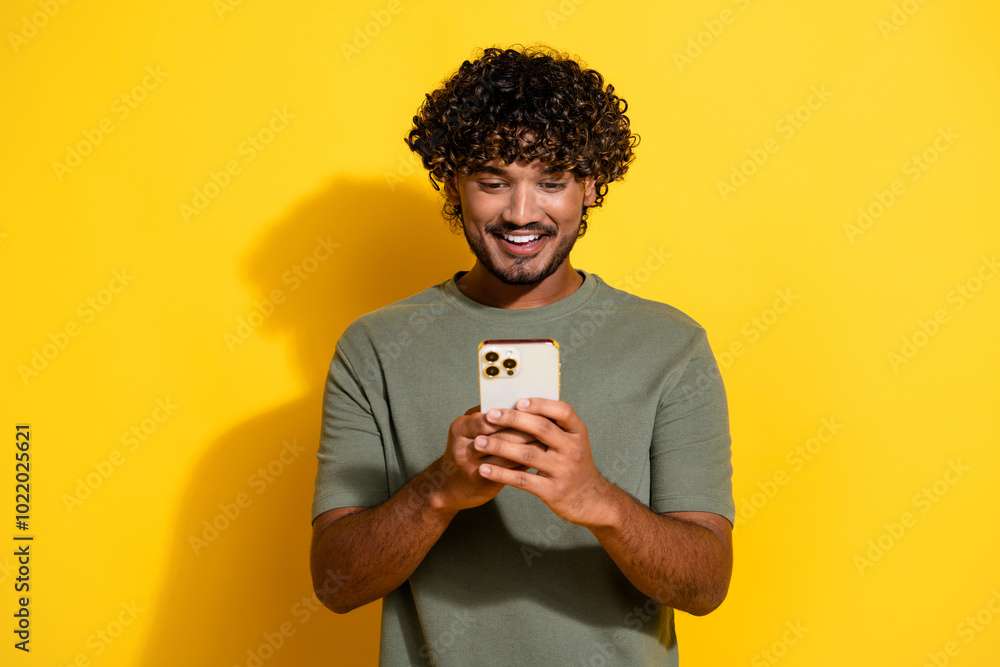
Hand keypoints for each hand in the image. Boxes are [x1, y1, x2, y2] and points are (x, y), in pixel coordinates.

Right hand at [433, 406, 541, 511]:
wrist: (448, 487)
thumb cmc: (467, 451)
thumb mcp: (470, 429)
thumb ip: (490, 417)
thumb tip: (520, 401)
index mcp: (460, 427)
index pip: (491, 418)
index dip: (516, 415)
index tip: (537, 410)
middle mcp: (462, 447)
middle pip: (502, 435)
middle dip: (528, 430)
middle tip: (550, 425)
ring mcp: (471, 467)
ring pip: (508, 454)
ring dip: (531, 447)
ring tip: (549, 441)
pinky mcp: (481, 484)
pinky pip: (509, 471)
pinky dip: (526, 463)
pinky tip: (539, 458)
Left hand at [473, 398, 615, 527]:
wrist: (590, 500)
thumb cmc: (575, 465)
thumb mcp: (573, 442)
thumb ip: (554, 426)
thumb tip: (521, 405)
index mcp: (578, 433)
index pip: (563, 411)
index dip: (540, 404)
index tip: (518, 401)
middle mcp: (573, 450)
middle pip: (541, 429)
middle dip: (512, 420)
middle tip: (490, 415)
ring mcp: (563, 471)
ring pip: (528, 454)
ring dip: (500, 446)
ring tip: (478, 441)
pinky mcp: (552, 491)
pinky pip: (522, 480)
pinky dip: (501, 474)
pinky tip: (484, 469)